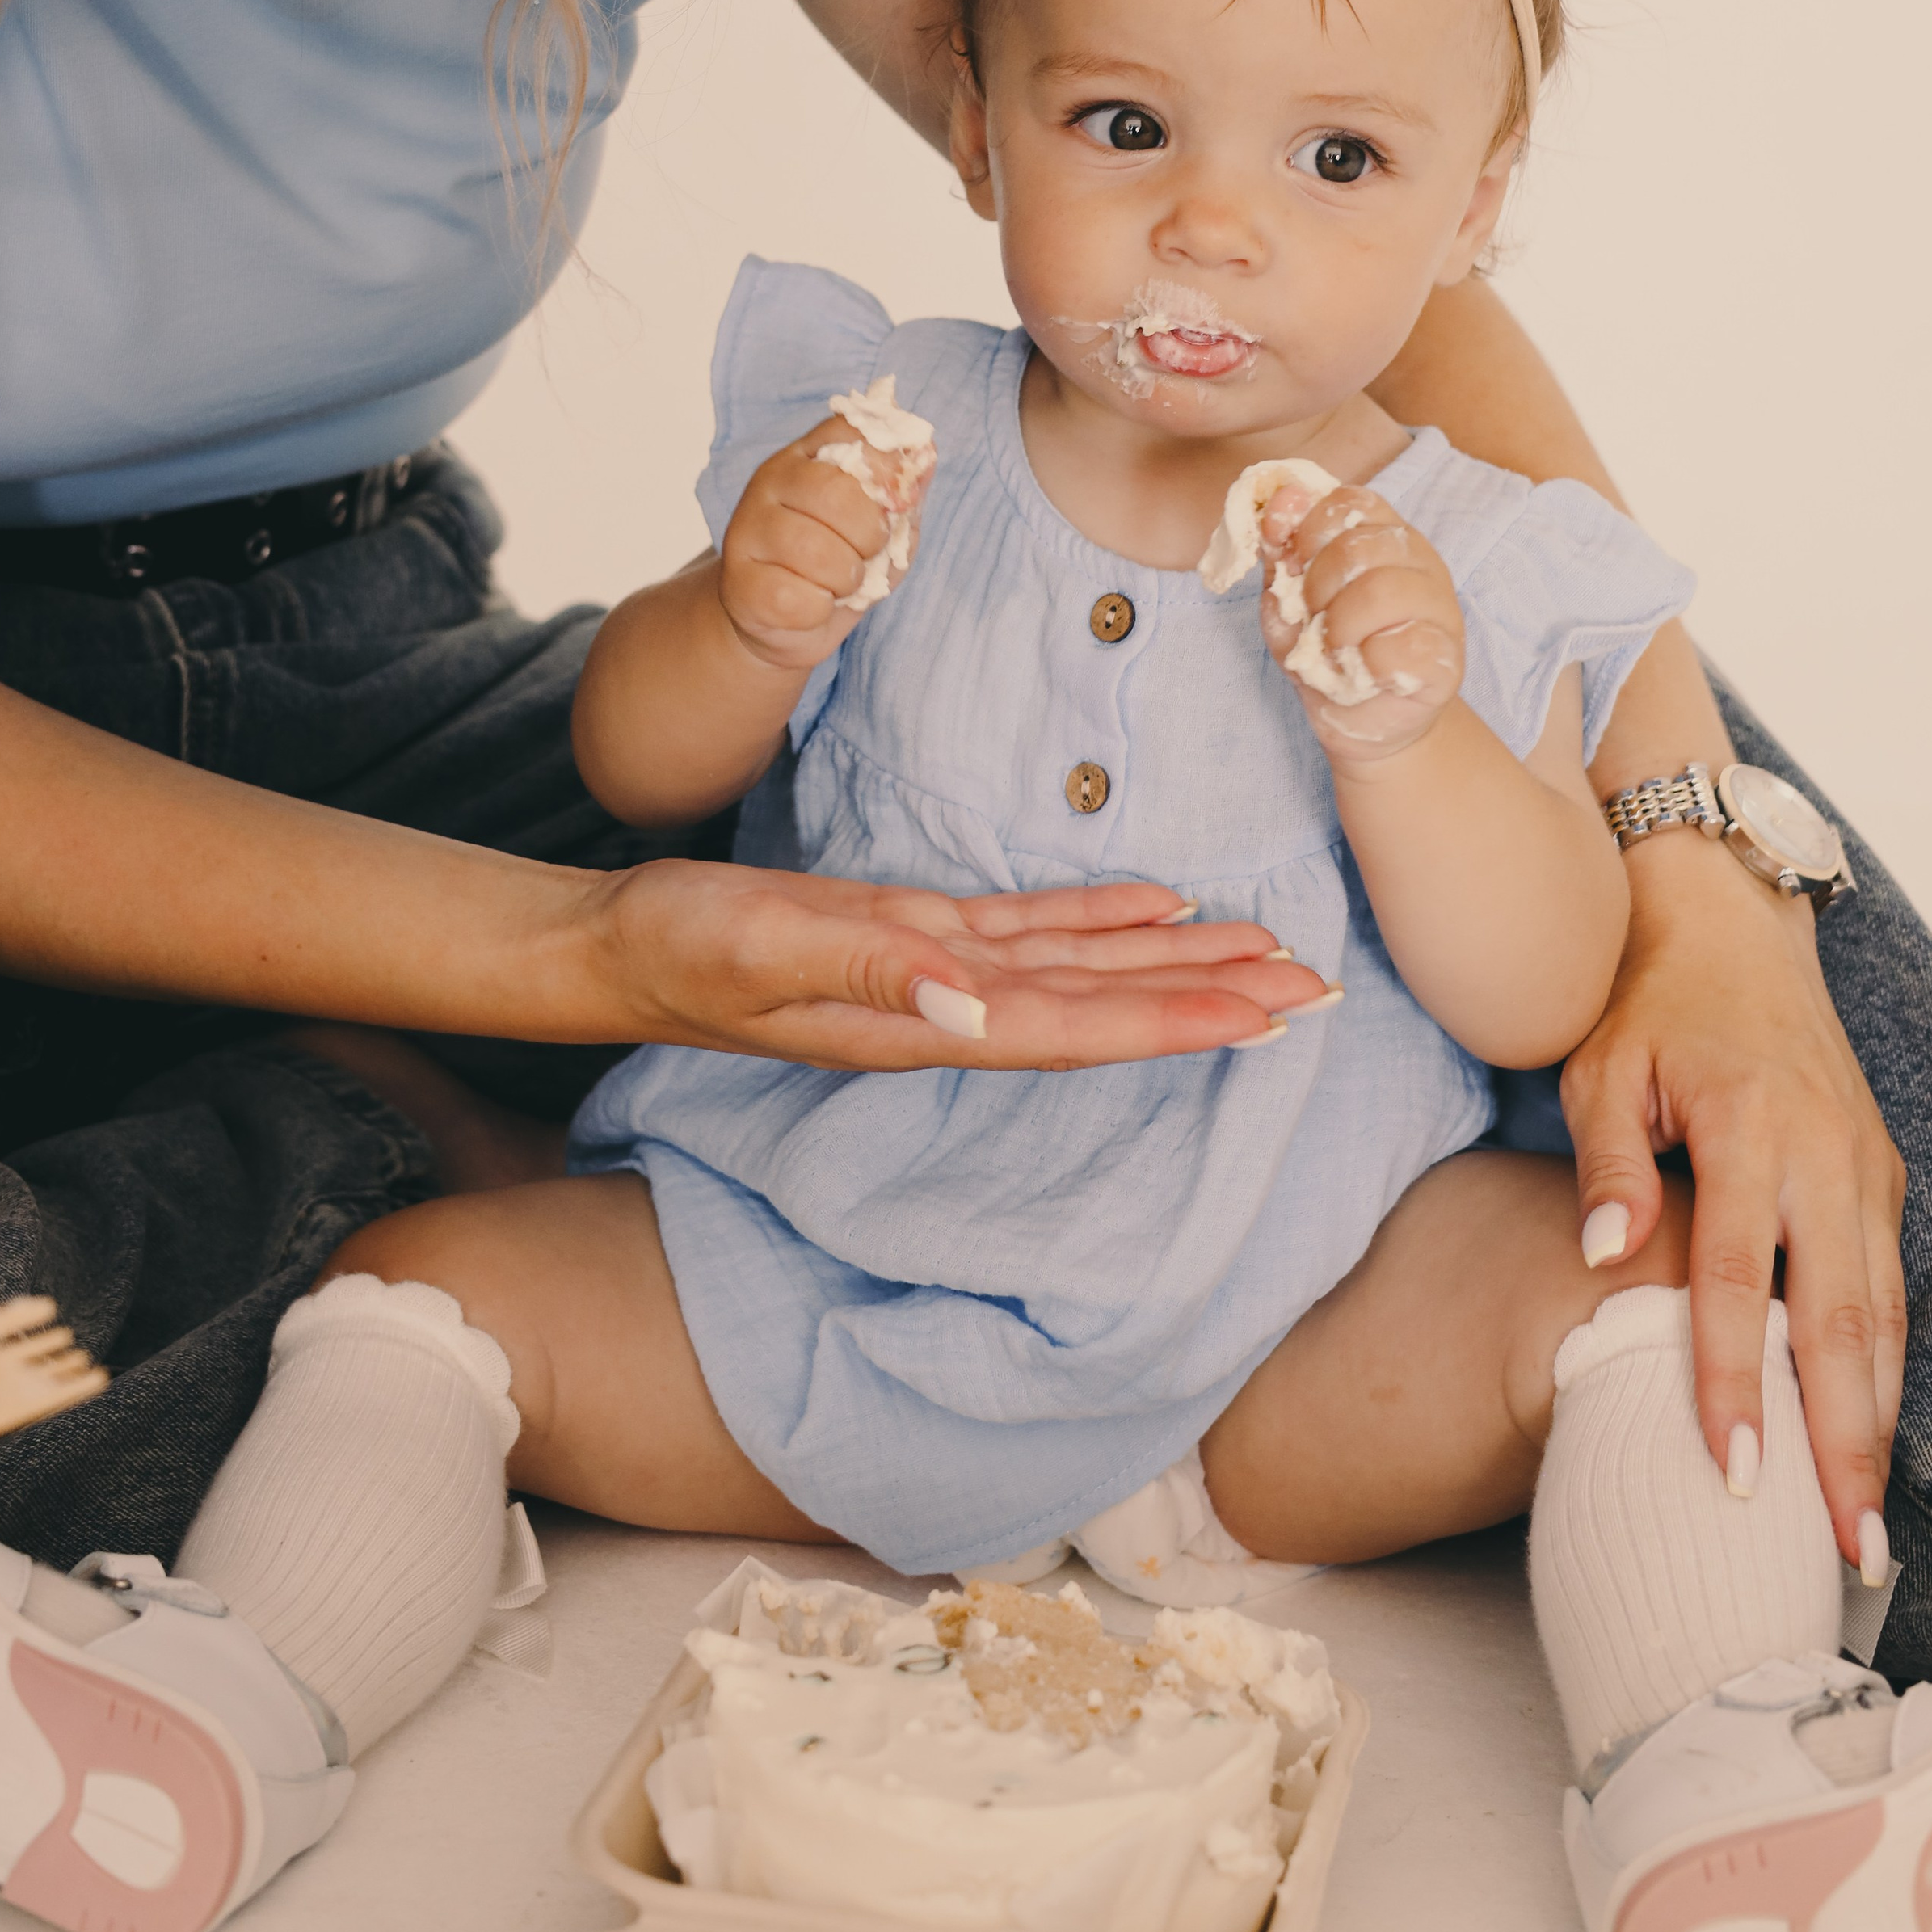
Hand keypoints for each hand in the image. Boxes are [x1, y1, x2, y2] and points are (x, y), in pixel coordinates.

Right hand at [583, 859, 1335, 1071]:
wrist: (614, 948)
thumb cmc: (678, 951)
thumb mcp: (764, 949)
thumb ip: (867, 971)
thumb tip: (977, 1004)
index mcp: (929, 1019)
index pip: (1079, 1026)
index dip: (1175, 1019)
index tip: (1267, 1016)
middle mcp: (951, 1007)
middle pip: (1105, 1005)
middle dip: (1211, 997)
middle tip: (1317, 988)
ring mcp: (937, 971)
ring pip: (1082, 967)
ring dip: (1173, 961)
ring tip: (1265, 950)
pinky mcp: (913, 931)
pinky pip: (1029, 930)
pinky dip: (1098, 919)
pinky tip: (1154, 906)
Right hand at [718, 416, 934, 673]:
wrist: (784, 621)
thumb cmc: (839, 565)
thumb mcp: (881, 526)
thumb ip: (902, 492)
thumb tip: (926, 450)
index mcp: (808, 455)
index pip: (853, 433)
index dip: (888, 469)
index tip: (895, 502)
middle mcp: (771, 481)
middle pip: (836, 494)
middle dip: (868, 537)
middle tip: (863, 555)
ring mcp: (748, 528)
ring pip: (815, 552)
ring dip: (845, 580)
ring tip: (836, 584)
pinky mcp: (739, 581)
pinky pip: (795, 598)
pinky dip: (818, 610)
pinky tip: (810, 604)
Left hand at [1257, 481, 1464, 763]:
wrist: (1357, 717)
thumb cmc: (1326, 650)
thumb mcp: (1289, 596)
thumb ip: (1282, 548)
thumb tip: (1279, 499)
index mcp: (1383, 534)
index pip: (1350, 503)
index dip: (1308, 531)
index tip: (1292, 566)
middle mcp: (1419, 561)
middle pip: (1358, 548)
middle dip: (1317, 589)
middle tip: (1315, 620)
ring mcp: (1439, 608)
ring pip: (1383, 591)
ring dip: (1340, 627)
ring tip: (1336, 648)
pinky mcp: (1446, 659)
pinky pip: (1406, 646)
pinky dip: (1368, 662)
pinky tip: (1364, 670)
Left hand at [1559, 829, 1906, 1565]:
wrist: (1727, 921)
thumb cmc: (1647, 1000)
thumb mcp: (1601, 1064)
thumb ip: (1607, 1164)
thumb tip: (1604, 1262)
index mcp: (1750, 1124)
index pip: (1739, 1278)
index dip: (1733, 1380)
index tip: (1733, 1472)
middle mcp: (1824, 1151)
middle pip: (1842, 1321)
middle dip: (1845, 1444)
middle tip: (1844, 1551)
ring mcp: (1864, 1165)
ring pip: (1883, 1317)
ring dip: (1876, 1425)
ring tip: (1863, 1529)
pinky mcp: (1877, 1173)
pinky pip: (1888, 1289)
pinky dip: (1883, 1372)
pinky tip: (1866, 1441)